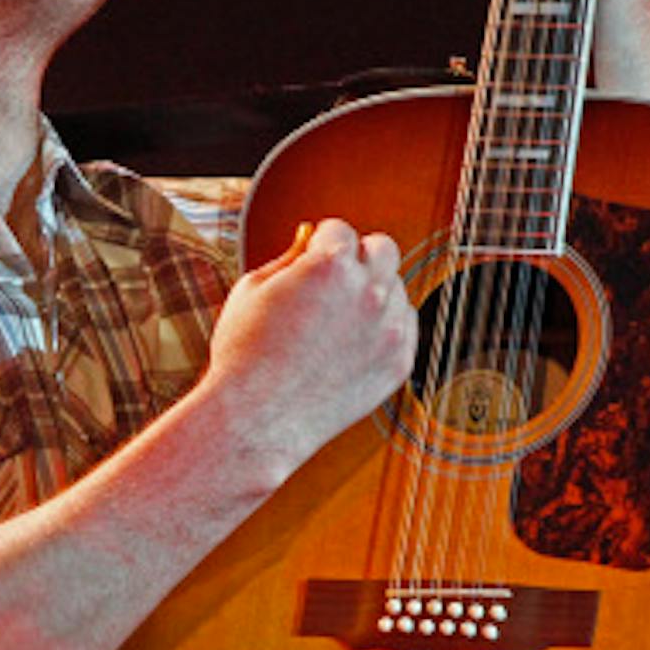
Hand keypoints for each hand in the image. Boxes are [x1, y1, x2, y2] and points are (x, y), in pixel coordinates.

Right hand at [205, 218, 417, 479]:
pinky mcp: (399, 362)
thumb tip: (310, 238)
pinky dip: (384, 327)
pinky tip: (352, 342)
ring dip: (372, 294)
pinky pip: (405, 326)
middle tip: (334, 280)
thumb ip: (289, 257)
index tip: (310, 261)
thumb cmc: (245, 353)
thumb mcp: (253, 288)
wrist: (257, 420)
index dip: (320, 243)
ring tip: (335, 321)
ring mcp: (389, 328)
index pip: (341, 229)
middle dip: (358, 256)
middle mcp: (369, 291)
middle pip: (383, 248)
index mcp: (331, 264)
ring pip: (396, 288)